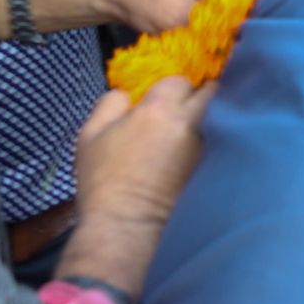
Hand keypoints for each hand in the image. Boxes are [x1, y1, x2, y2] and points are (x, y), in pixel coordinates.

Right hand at [73, 76, 213, 230]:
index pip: (179, 81)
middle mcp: (187, 124)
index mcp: (158, 110)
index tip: (157, 99)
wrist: (123, 223)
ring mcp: (200, 147)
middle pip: (209, 92)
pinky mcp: (203, 167)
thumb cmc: (102, 178)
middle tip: (181, 104)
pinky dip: (200, 138)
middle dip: (197, 94)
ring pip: (212, 117)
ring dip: (202, 116)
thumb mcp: (90, 133)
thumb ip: (111, 103)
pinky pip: (209, 140)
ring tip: (181, 128)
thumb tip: (128, 96)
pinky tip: (182, 149)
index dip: (168, 88)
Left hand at [101, 0, 266, 34]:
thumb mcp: (171, 14)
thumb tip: (236, 37)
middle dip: (259, 15)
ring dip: (243, 23)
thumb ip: (205, 24)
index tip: (267, 26)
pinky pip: (229, 10)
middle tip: (258, 42)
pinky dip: (229, 25)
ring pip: (243, 2)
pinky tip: (229, 44)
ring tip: (246, 46)